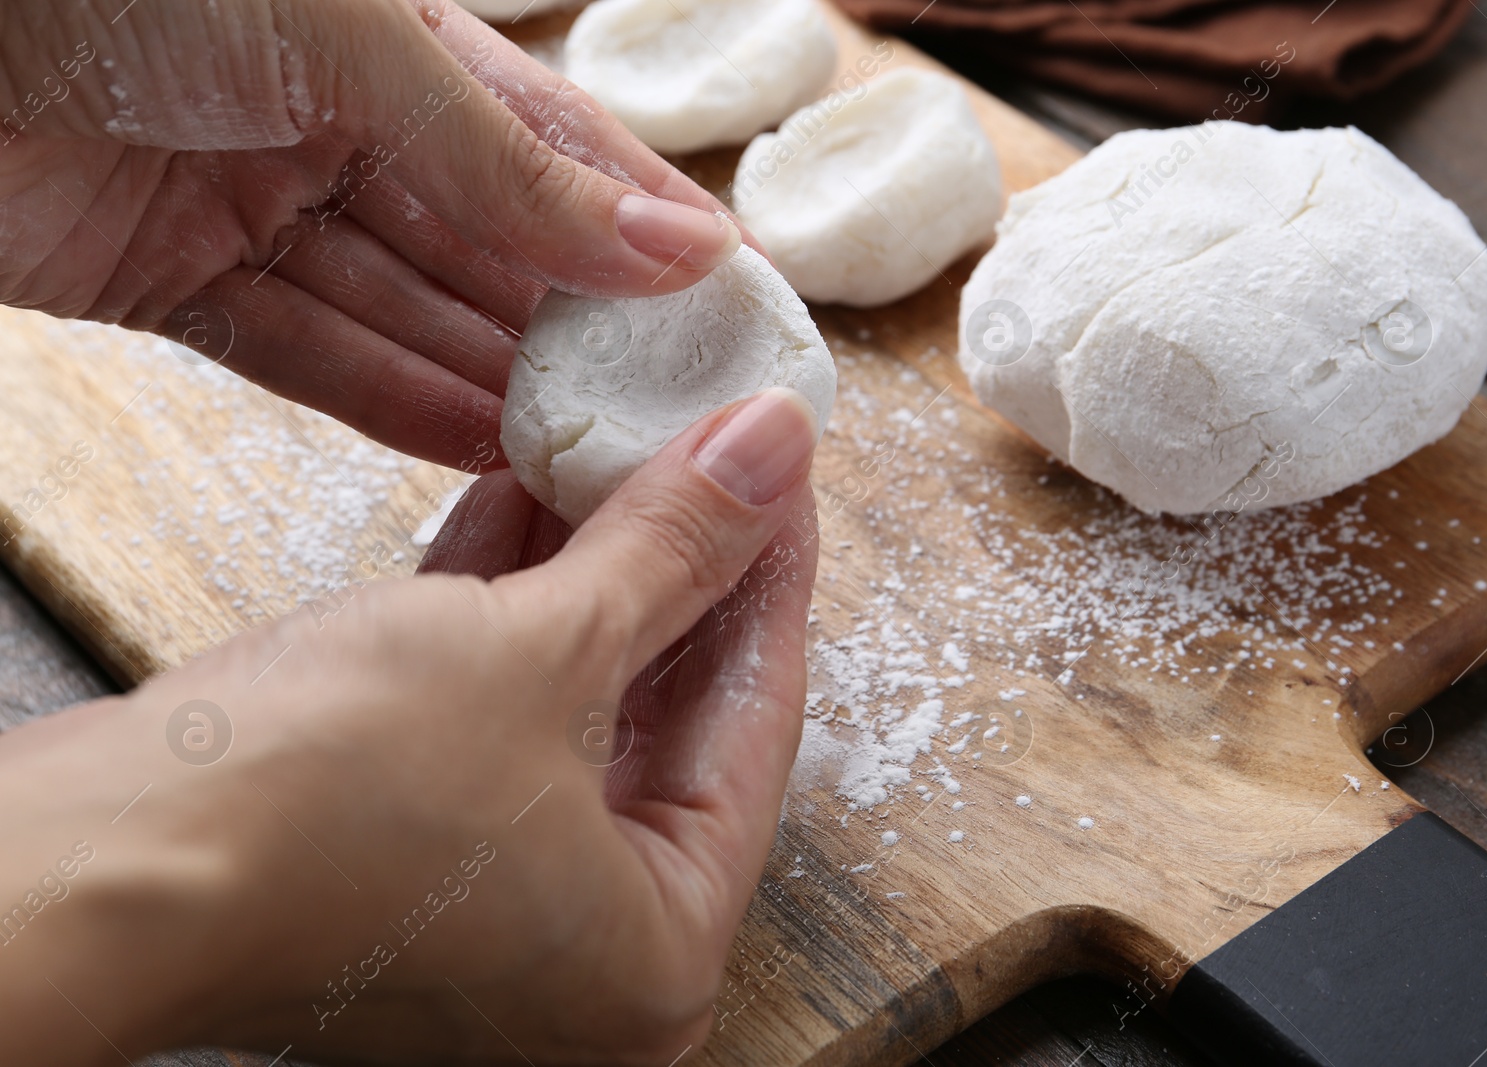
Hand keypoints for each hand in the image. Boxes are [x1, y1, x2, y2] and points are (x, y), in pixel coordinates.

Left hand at [0, 0, 748, 469]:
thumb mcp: (359, 52)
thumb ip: (513, 166)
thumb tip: (675, 244)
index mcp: (393, 38)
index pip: (554, 143)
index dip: (643, 222)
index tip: (726, 300)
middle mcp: (330, 116)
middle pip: (482, 243)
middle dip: (571, 324)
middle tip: (660, 406)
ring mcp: (249, 199)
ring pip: (403, 311)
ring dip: (491, 380)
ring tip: (585, 449)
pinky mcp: (168, 279)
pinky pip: (306, 352)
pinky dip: (388, 401)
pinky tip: (477, 445)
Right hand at [0, 390, 818, 1064]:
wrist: (89, 866)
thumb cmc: (317, 804)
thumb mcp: (539, 648)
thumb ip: (674, 549)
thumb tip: (774, 451)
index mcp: (657, 952)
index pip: (758, 719)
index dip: (773, 567)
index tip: (783, 463)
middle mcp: (585, 956)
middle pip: (672, 714)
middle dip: (685, 565)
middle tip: (716, 446)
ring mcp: (491, 911)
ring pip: (579, 705)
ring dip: (596, 571)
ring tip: (626, 444)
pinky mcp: (406, 857)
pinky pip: (497, 717)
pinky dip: (512, 612)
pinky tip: (527, 498)